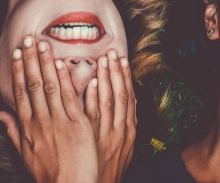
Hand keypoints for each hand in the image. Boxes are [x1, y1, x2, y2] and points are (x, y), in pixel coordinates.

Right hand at [0, 38, 97, 182]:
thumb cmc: (49, 172)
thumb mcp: (25, 153)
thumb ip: (13, 131)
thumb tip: (0, 114)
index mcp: (28, 127)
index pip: (21, 93)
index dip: (19, 71)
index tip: (18, 54)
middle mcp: (41, 121)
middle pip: (33, 85)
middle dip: (31, 60)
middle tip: (28, 39)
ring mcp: (60, 122)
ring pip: (50, 87)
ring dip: (46, 63)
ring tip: (43, 44)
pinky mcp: (78, 125)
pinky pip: (70, 98)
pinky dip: (65, 80)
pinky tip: (62, 64)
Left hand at [85, 50, 136, 181]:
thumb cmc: (107, 168)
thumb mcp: (122, 147)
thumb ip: (122, 124)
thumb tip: (122, 102)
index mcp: (128, 130)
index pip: (128, 97)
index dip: (125, 77)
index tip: (122, 59)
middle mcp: (120, 130)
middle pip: (120, 95)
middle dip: (116, 72)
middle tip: (113, 51)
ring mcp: (107, 134)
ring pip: (108, 101)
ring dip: (106, 79)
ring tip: (103, 59)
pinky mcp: (92, 140)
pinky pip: (93, 116)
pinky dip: (93, 99)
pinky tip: (91, 84)